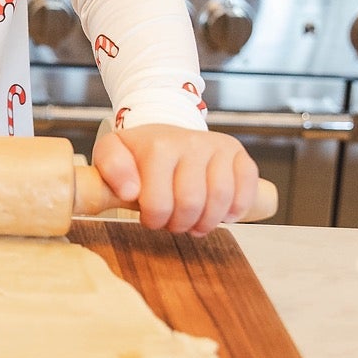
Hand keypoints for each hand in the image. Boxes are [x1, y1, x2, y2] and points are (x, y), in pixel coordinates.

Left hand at [91, 123, 260, 236]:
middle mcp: (191, 142)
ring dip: (207, 222)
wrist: (164, 133)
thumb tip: (130, 191)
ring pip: (221, 198)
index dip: (154, 220)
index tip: (150, 218)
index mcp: (158, 146)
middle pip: (192, 203)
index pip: (159, 202)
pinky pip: (246, 186)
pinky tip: (222, 214)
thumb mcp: (112, 154)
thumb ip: (111, 168)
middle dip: (180, 224)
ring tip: (194, 223)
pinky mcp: (237, 153)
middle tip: (173, 223)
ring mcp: (217, 146)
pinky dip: (237, 208)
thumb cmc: (139, 153)